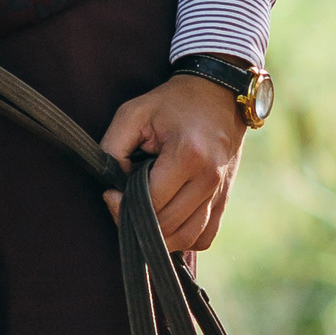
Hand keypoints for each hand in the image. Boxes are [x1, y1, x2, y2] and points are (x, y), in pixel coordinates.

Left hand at [102, 73, 244, 256]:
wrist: (217, 95)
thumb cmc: (171, 104)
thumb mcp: (132, 114)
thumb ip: (112, 149)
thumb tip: (112, 188)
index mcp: (189, 156)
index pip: (152, 203)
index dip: (123, 207)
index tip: (111, 193)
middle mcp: (210, 178)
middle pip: (167, 226)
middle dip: (137, 223)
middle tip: (122, 204)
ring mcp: (221, 192)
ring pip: (186, 239)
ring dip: (158, 238)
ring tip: (142, 216)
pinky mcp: (224, 200)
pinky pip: (204, 238)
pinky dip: (183, 239)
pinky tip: (167, 222)